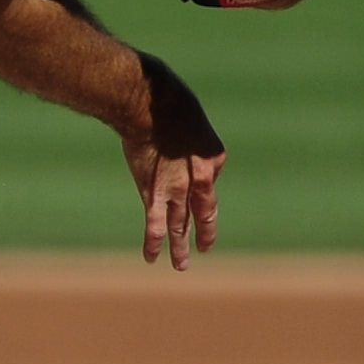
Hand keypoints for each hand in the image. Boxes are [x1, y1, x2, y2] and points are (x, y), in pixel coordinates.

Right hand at [122, 54, 226, 269]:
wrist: (150, 104)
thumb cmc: (166, 98)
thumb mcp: (187, 111)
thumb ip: (184, 127)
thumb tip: (170, 129)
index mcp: (214, 157)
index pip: (209, 177)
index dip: (198, 179)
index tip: (187, 175)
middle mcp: (201, 179)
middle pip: (203, 211)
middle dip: (203, 231)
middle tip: (204, 248)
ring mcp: (178, 188)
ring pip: (180, 223)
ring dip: (179, 246)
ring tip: (180, 265)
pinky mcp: (154, 192)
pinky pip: (156, 222)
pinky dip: (154, 241)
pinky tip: (152, 258)